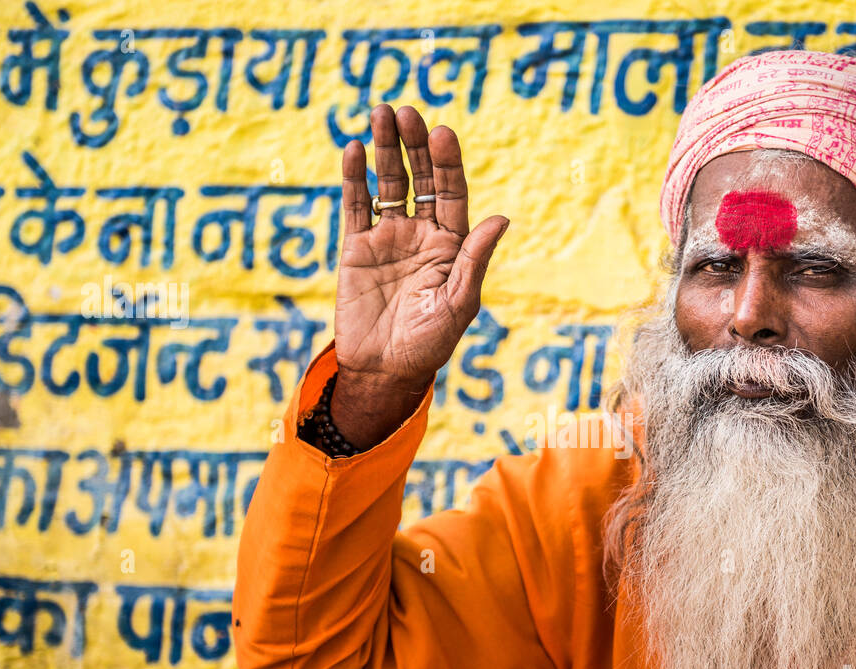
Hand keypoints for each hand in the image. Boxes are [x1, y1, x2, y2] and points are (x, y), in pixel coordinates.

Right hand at [329, 103, 508, 448]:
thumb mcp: (458, 303)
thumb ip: (474, 259)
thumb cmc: (428, 344)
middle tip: (407, 112)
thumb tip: (501, 217)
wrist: (382, 370)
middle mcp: (422, 234)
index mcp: (452, 245)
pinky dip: (354, 177)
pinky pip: (356, 205)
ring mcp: (388, 237)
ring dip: (385, 149)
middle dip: (416, 146)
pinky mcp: (356, 247)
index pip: (453, 193)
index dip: (449, 164)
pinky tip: (354, 149)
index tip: (444, 134)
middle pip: (421, 179)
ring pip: (389, 184)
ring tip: (380, 113)